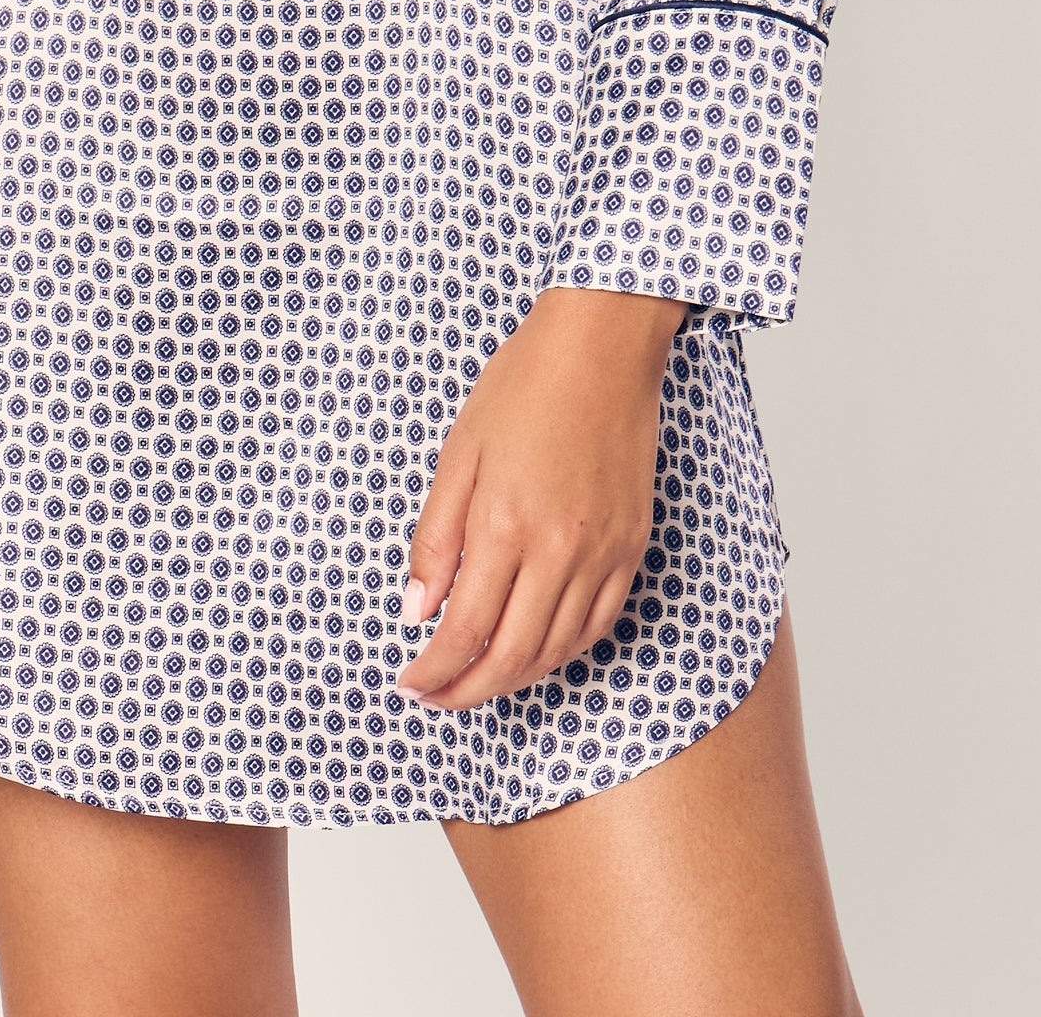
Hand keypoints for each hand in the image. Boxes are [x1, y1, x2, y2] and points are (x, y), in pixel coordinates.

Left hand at [395, 285, 688, 711]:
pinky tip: (536, 650)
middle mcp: (559, 550)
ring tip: (477, 680)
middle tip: (434, 696)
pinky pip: (598, 624)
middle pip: (510, 656)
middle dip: (466, 690)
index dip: (433, 670)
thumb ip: (436, 538)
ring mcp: (603, 552)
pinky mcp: (632, 546)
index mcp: (505, 525)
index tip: (409, 683)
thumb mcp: (459, 454)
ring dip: (512, 678)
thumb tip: (416, 610)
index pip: (463, 631)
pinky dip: (563, 651)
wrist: (602, 345)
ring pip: (557, 650)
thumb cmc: (523, 385)